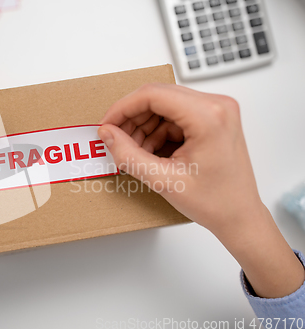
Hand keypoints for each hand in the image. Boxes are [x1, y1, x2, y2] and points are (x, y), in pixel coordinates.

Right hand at [98, 83, 303, 297]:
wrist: (239, 216)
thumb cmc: (215, 202)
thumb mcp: (163, 179)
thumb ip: (128, 154)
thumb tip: (107, 134)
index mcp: (209, 116)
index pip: (153, 95)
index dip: (123, 108)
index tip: (107, 125)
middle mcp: (216, 106)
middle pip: (158, 97)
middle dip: (132, 118)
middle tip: (116, 139)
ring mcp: (217, 110)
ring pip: (165, 106)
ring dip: (144, 126)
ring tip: (135, 151)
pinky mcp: (213, 119)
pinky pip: (175, 115)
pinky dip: (157, 131)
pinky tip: (150, 152)